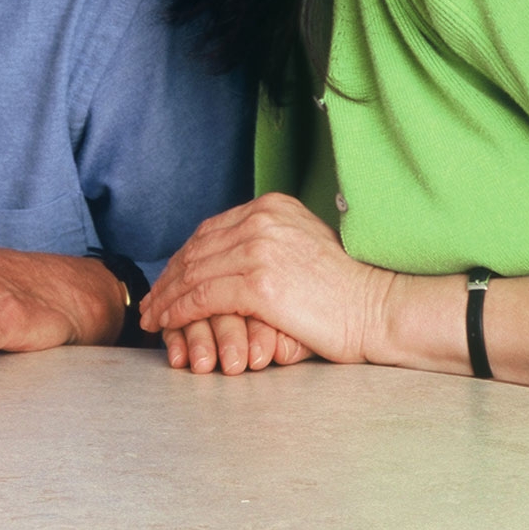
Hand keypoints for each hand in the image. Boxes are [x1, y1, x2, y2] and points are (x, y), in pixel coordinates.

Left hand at [139, 193, 394, 368]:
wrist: (377, 308)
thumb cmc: (345, 288)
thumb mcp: (302, 244)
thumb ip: (266, 241)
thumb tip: (227, 254)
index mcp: (271, 206)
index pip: (209, 231)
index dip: (182, 258)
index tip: (166, 280)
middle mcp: (261, 220)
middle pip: (195, 250)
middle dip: (167, 279)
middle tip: (151, 302)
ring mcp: (259, 250)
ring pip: (193, 274)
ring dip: (166, 299)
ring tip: (153, 317)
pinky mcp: (258, 284)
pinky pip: (202, 298)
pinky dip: (179, 312)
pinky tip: (168, 323)